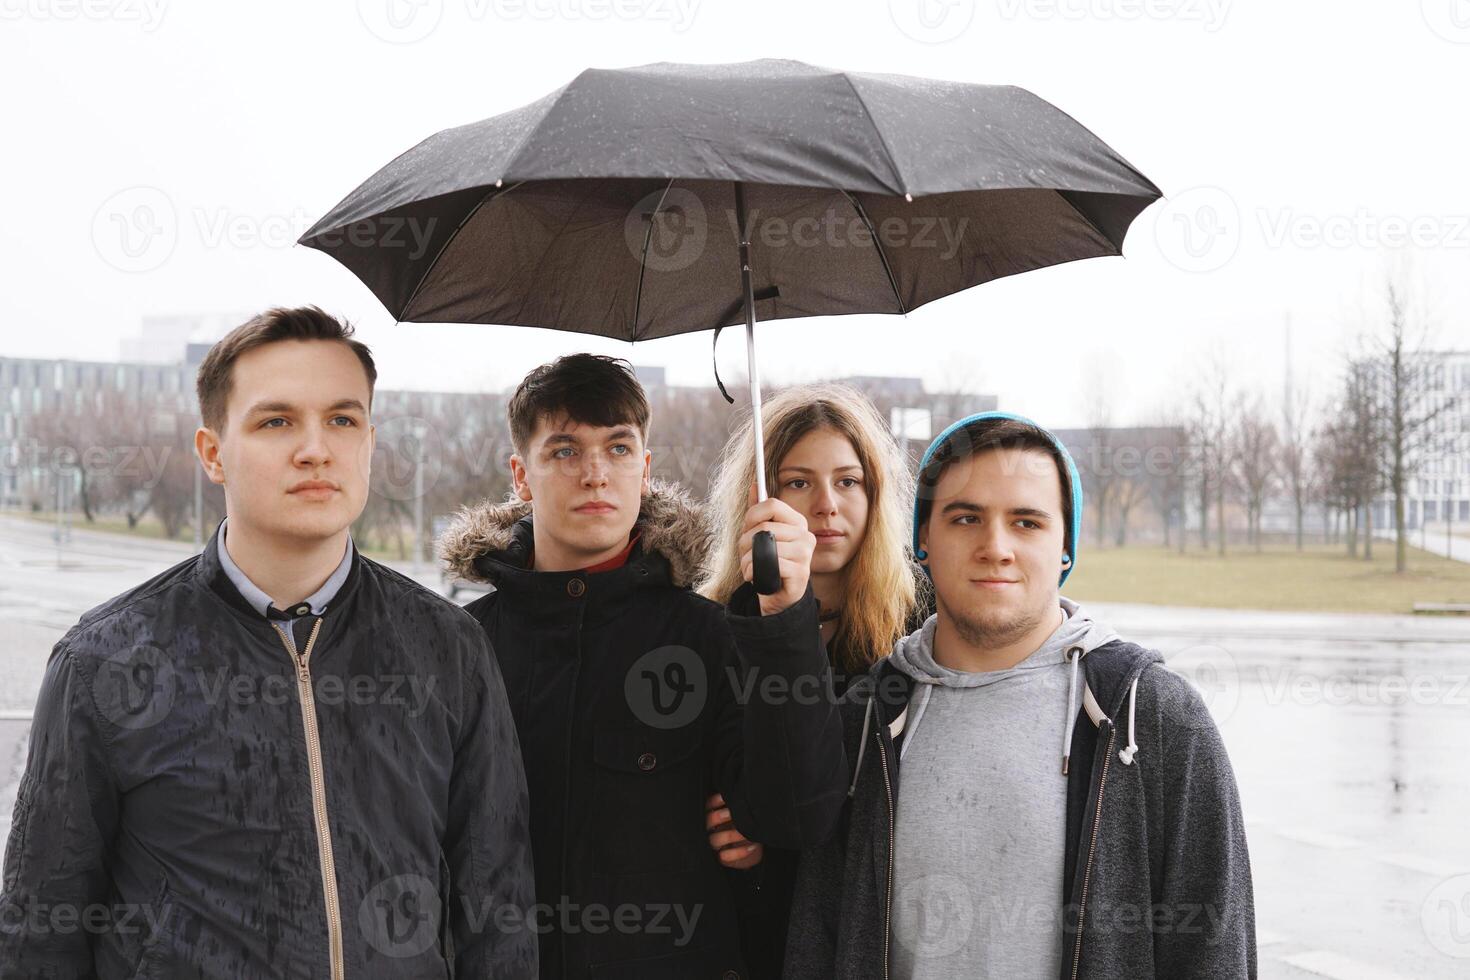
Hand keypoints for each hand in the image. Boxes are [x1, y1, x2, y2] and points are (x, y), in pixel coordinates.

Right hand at [705, 792, 763, 869]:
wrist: (752, 849)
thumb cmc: (745, 827)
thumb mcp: (742, 815)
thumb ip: (738, 805)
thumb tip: (743, 792)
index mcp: (715, 817)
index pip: (708, 806)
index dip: (715, 801)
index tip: (725, 797)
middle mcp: (712, 830)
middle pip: (709, 822)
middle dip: (719, 816)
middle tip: (731, 813)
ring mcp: (716, 845)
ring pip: (715, 840)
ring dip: (730, 835)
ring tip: (745, 832)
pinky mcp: (723, 858)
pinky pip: (725, 856)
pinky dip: (739, 852)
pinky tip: (752, 846)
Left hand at [738, 484, 814, 615]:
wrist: (775, 595)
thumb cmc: (768, 562)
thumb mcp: (759, 534)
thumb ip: (758, 511)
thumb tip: (755, 485)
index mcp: (797, 522)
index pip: (771, 504)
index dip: (752, 516)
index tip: (747, 529)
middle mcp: (805, 535)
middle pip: (763, 527)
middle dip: (745, 542)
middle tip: (746, 555)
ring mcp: (805, 554)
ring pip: (763, 546)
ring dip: (747, 560)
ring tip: (750, 568)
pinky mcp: (801, 573)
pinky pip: (770, 564)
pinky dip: (754, 572)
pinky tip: (755, 578)